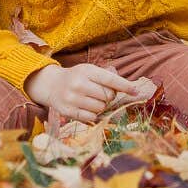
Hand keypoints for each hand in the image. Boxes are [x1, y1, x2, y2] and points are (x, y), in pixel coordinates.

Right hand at [24, 63, 143, 124]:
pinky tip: (87, 107)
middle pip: (108, 96)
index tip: (136, 91)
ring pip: (101, 108)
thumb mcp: (89, 71)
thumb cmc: (76, 77)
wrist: (51, 85)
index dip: (125, 86)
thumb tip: (130, 89)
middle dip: (109, 97)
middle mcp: (78, 84)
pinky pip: (91, 117)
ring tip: (92, 100)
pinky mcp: (68, 111)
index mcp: (86, 70)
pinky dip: (94, 114)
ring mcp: (72, 98)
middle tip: (101, 93)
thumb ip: (107, 77)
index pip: (110, 79)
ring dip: (101, 106)